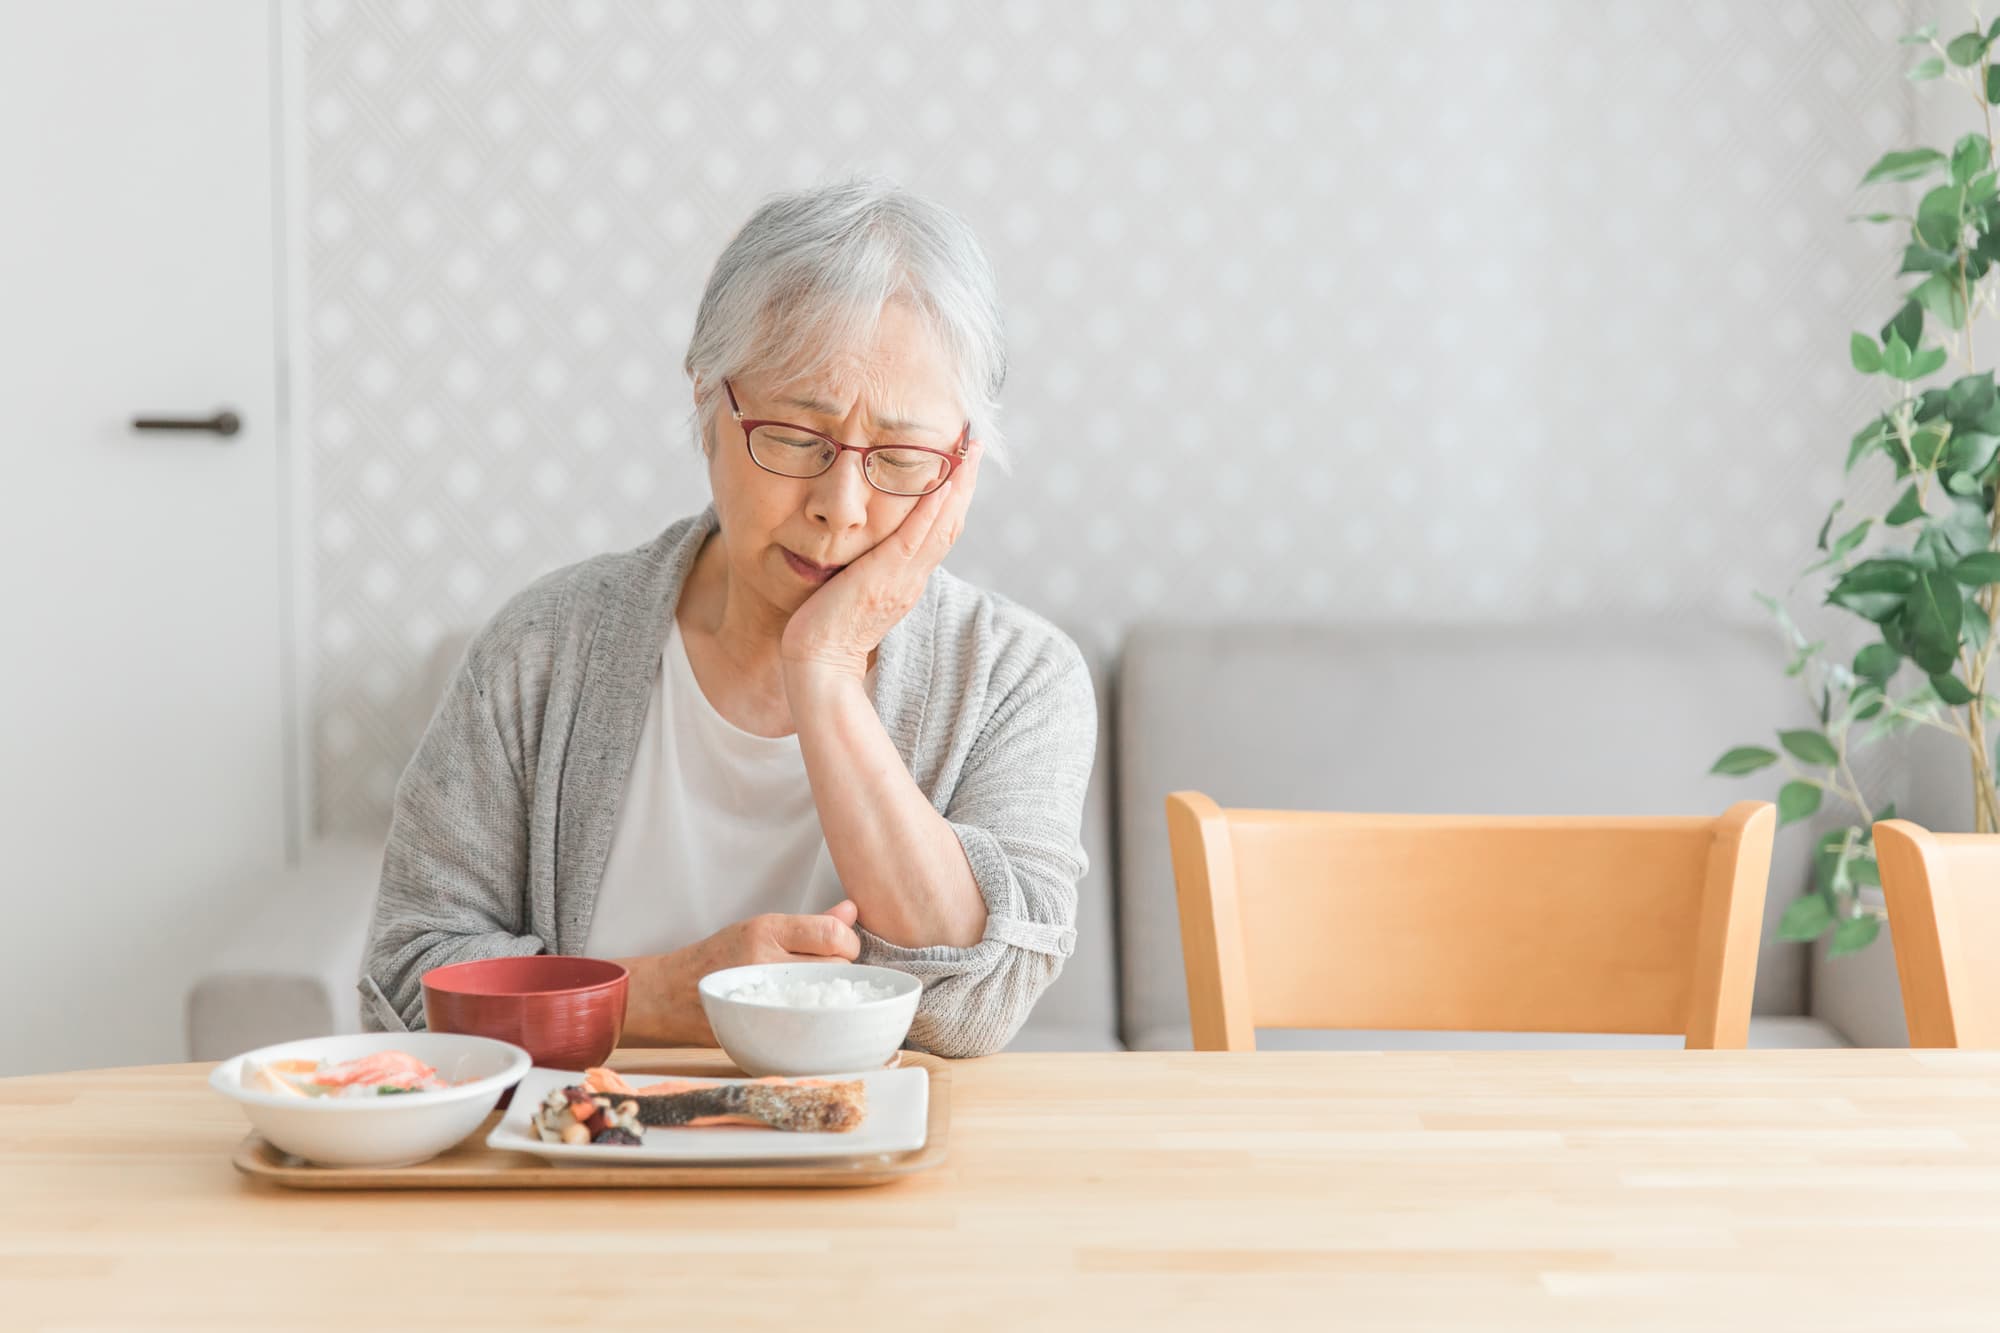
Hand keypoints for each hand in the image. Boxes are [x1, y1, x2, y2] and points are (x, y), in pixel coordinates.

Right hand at [619, 901, 861, 1046]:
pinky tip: (807, 1016)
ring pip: (827, 999)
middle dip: (840, 971)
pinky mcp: (757, 1030)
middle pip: (836, 968)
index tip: (840, 948)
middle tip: (825, 974)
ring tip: (813, 994)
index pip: (833, 934)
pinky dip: (815, 1021)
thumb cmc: (720, 957)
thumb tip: (852, 911)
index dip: (847, 942)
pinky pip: (808, 1027)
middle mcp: (763, 962)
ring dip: (830, 998)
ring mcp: (760, 999)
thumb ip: (811, 924)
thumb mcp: (761, 928)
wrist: (670, 994)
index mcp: (765, 930)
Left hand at [779, 440, 984, 677]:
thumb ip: (870, 568)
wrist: (818, 663)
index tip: (961, 466)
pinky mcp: (886, 577)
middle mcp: (914, 578)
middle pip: (951, 523)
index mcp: (909, 580)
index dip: (955, 498)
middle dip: (966, 482)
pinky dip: (932, 509)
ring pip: (943, 526)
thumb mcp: (857, 590)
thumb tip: (867, 547)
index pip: (941, 532)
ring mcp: (903, 578)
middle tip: (975, 446)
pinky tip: (943, 482)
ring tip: (968, 452)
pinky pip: (916, 538)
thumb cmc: (826, 628)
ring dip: (958, 485)